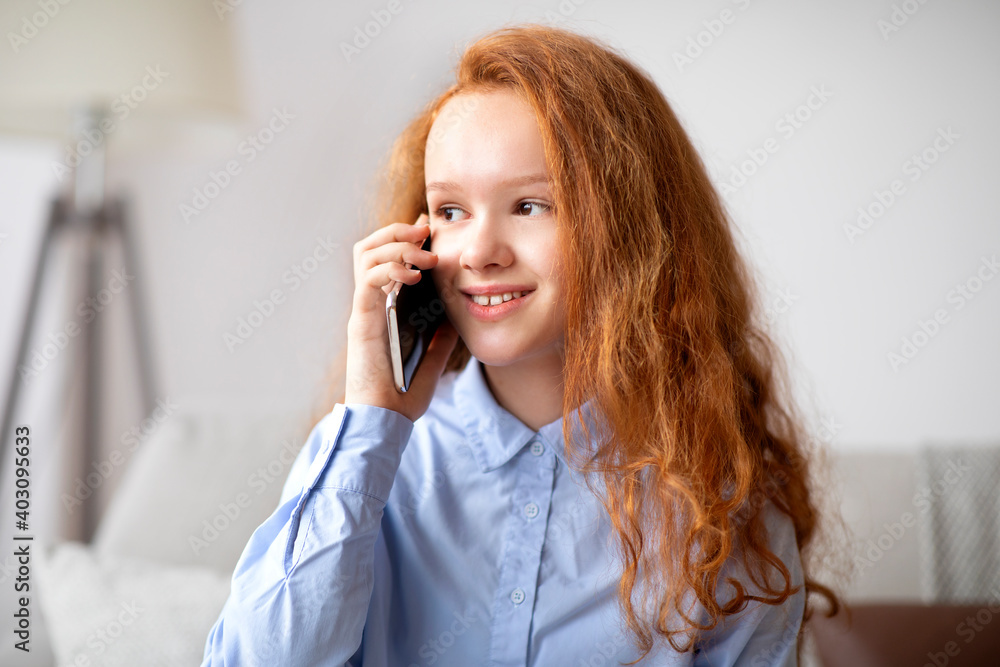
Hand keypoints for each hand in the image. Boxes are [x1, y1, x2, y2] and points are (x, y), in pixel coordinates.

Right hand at [343, 213, 458, 421]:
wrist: (384, 423)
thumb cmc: (401, 398)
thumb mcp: (432, 363)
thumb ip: (441, 340)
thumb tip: (456, 318)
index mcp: (384, 311)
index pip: (387, 260)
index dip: (404, 239)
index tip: (429, 229)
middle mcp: (370, 305)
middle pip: (370, 248)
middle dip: (397, 232)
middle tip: (424, 233)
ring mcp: (363, 311)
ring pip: (365, 255)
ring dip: (395, 245)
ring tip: (422, 253)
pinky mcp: (361, 321)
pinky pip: (369, 280)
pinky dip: (390, 269)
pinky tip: (413, 277)